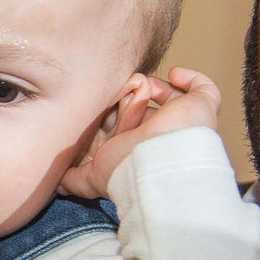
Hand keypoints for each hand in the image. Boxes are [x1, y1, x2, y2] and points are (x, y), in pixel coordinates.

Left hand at [65, 66, 221, 200]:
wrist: (159, 166)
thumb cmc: (128, 172)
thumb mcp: (92, 177)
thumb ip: (75, 179)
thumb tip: (56, 184)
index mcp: (142, 149)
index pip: (131, 125)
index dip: (118, 113)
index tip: (106, 104)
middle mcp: (164, 136)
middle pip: (149, 109)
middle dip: (133, 97)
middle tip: (122, 89)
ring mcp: (186, 122)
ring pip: (172, 97)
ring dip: (155, 86)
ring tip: (142, 84)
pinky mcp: (203, 108)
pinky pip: (204, 88)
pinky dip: (190, 78)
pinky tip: (173, 75)